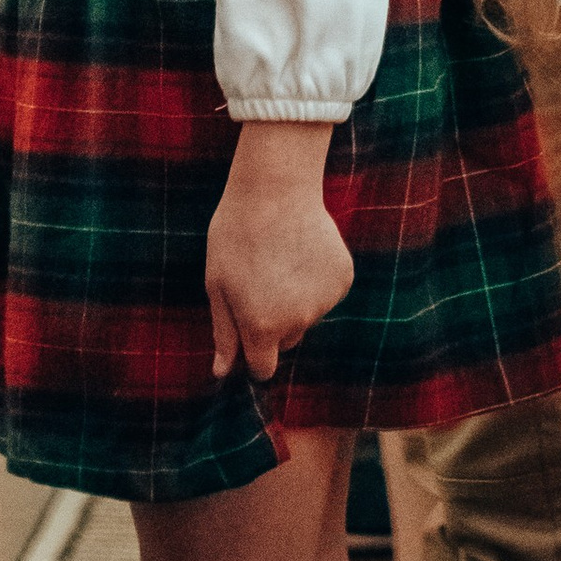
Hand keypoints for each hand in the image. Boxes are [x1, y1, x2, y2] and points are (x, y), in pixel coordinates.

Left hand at [205, 120, 352, 380]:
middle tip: (258, 282)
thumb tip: (223, 372)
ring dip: (294, 299)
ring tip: (278, 258)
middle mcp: (298, 321)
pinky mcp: (343, 279)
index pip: (263, 368)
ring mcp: (324, 301)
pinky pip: (325, 293)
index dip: (253, 354)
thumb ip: (224, 333)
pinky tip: (301, 250)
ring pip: (306, 315)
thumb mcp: (217, 284)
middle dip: (273, 324)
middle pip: (286, 341)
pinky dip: (315, 280)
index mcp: (263, 327)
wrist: (275, 188)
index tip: (247, 332)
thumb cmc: (236, 234)